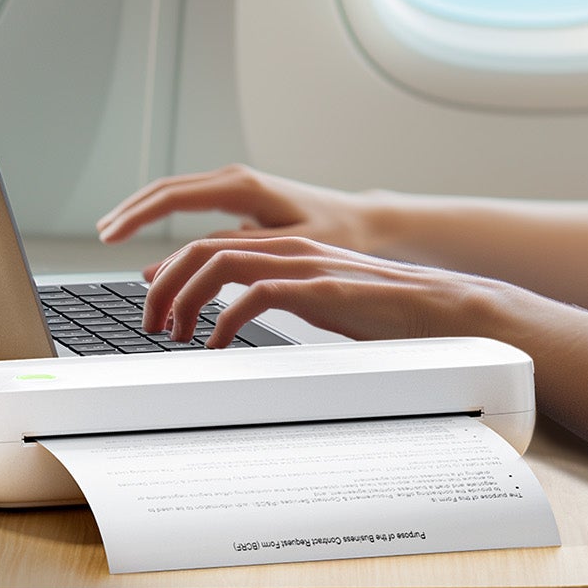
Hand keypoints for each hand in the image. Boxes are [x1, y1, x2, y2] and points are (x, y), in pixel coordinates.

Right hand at [96, 165, 376, 276]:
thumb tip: (179, 264)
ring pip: (175, 192)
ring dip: (142, 211)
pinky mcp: (239, 197)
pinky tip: (147, 233)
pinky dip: (162, 213)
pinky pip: (189, 200)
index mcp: (242, 188)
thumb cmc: (333, 235)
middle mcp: (234, 179)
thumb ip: (231, 256)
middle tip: (101, 236)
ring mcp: (235, 185)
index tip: (108, 236)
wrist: (362, 222)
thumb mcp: (284, 250)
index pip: (172, 197)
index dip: (136, 216)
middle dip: (130, 211)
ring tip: (112, 233)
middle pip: (166, 189)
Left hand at [137, 232, 512, 345]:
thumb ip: (278, 297)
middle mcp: (289, 247)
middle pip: (203, 248)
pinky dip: (224, 319)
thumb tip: (235, 320)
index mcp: (286, 247)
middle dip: (164, 284)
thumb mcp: (317, 300)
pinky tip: (217, 343)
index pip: (212, 244)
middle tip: (150, 322)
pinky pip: (254, 294)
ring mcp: (303, 264)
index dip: (172, 270)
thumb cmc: (380, 310)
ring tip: (173, 332)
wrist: (437, 308)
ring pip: (219, 262)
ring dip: (184, 297)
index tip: (154, 300)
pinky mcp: (318, 288)